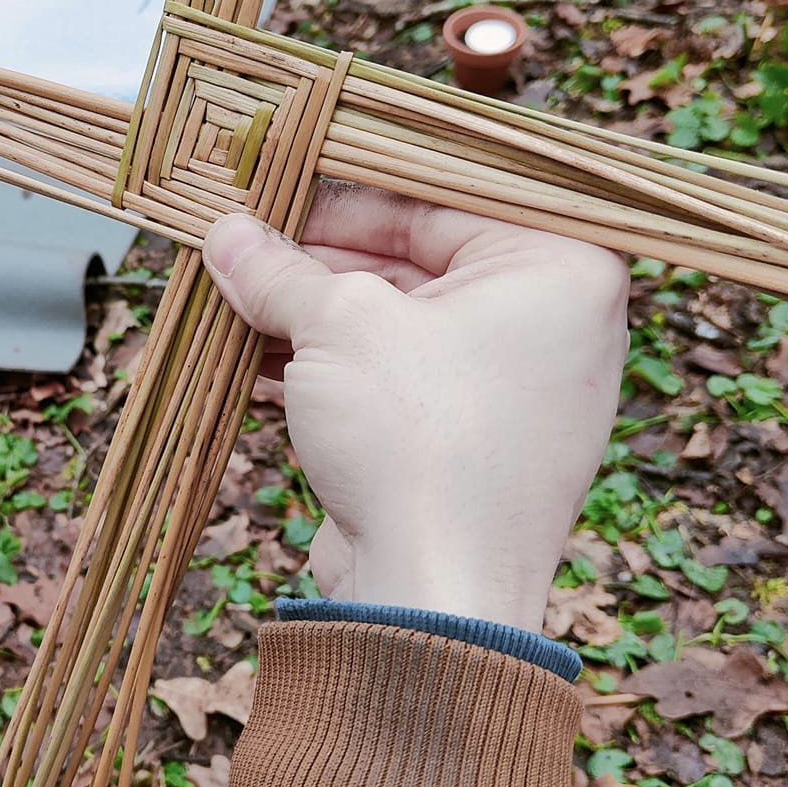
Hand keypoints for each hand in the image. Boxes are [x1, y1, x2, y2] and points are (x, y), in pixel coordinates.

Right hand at [203, 186, 628, 630]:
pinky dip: (332, 370)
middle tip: (238, 243)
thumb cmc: (418, 442)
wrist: (435, 599)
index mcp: (561, 268)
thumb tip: (226, 232)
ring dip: (312, 315)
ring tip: (233, 297)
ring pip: (398, 325)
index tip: (271, 187)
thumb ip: (281, 270)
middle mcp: (554, 323)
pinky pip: (398, 382)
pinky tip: (255, 359)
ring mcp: (516, 390)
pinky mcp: (473, 445)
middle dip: (318, 259)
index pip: (438, 196)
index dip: (340, 191)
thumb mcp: (337, 327)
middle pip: (416, 259)